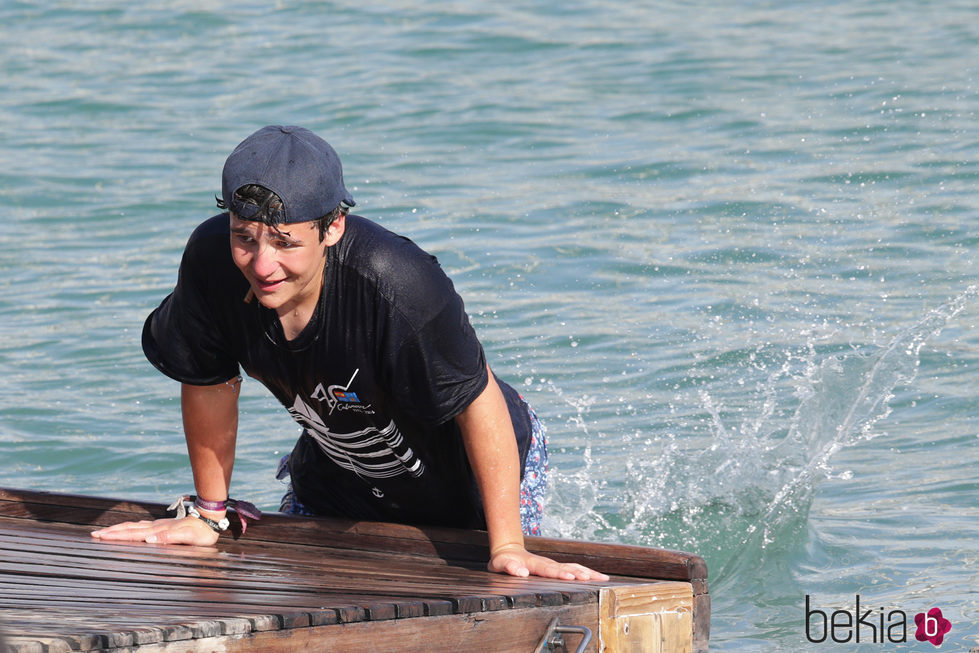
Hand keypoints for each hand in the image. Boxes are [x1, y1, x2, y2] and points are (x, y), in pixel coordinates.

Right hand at [91, 516, 219, 545]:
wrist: (211, 518)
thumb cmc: (201, 532)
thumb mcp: (187, 537)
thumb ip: (168, 538)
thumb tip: (148, 539)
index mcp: (158, 531)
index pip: (132, 534)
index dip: (116, 536)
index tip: (100, 536)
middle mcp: (156, 527)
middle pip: (129, 529)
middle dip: (112, 532)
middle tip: (94, 534)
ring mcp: (159, 525)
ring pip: (134, 526)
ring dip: (119, 529)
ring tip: (106, 532)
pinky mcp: (164, 525)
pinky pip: (142, 526)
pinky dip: (131, 528)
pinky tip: (130, 528)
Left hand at [488, 544, 609, 580]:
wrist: (508, 550)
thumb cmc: (504, 561)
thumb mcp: (500, 564)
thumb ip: (509, 567)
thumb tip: (521, 572)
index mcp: (533, 564)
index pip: (548, 569)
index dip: (559, 573)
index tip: (569, 577)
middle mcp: (546, 562)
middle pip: (565, 567)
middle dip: (578, 573)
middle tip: (591, 578)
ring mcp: (553, 564)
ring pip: (573, 566)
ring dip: (586, 572)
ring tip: (601, 578)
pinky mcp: (557, 567)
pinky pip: (574, 568)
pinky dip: (587, 572)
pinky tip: (599, 577)